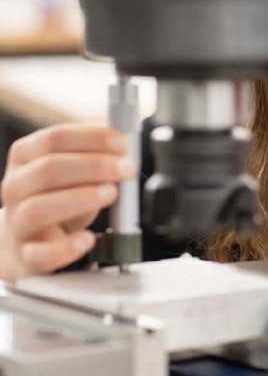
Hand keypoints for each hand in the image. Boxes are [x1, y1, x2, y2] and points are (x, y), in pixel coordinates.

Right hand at [0, 124, 134, 281]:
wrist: (35, 239)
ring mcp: (18, 222)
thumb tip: (123, 151)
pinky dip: (66, 248)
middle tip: (125, 168)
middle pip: (48, 169)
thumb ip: (95, 157)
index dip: (92, 138)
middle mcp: (16, 186)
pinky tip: (88, 239)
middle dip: (94, 166)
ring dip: (81, 199)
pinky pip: (41, 254)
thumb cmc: (60, 196)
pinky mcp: (27, 254)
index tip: (122, 143)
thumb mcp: (75, 170)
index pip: (54, 139)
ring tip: (110, 194)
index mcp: (26, 156)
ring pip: (38, 209)